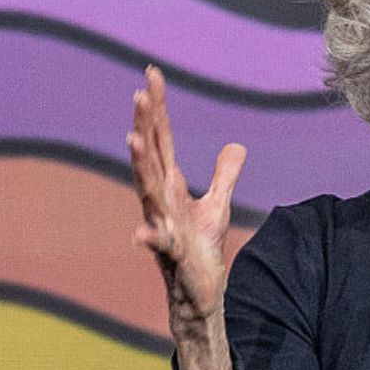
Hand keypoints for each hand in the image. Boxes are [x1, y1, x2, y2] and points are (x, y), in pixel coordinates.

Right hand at [127, 65, 246, 334]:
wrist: (198, 294)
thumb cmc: (201, 249)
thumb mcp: (218, 206)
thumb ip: (224, 175)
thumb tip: (236, 145)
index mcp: (169, 185)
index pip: (162, 139)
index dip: (158, 108)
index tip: (152, 75)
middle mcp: (159, 201)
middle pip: (151, 156)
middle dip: (145, 125)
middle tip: (139, 94)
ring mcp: (162, 225)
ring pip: (148, 191)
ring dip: (140, 167)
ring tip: (133, 140)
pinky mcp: (172, 254)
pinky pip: (160, 244)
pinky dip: (150, 238)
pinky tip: (141, 234)